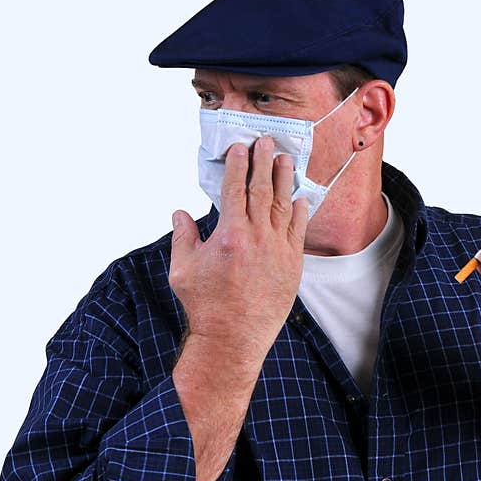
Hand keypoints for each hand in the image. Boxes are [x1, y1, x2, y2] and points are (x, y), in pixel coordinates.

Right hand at [168, 137, 307, 366]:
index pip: (235, 189)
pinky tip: (300, 197)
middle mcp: (258, 238)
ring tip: (286, 160)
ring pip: (284, 206)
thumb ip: (183, 237)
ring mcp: (279, 250)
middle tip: (267, 141)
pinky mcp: (293, 264)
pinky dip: (300, 211)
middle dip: (264, 162)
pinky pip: (298, 230)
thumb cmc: (205, 305)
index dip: (239, 165)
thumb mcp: (182, 269)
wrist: (235, 338)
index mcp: (229, 235)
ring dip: (285, 180)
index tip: (241, 147)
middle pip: (262, 190)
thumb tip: (180, 212)